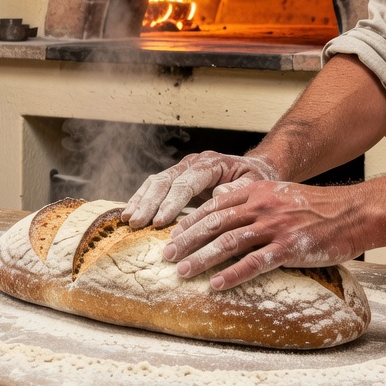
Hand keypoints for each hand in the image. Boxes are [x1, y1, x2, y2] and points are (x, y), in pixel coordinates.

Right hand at [121, 152, 279, 228]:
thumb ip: (239, 189)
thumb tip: (219, 195)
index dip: (171, 203)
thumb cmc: (256, 177)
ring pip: (155, 182)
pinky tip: (131, 214)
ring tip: (129, 220)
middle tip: (137, 223)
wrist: (256, 168)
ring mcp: (182, 169)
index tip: (160, 222)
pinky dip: (142, 200)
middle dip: (149, 203)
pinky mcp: (176, 178)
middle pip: (164, 181)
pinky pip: (154, 187)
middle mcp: (192, 163)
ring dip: (141, 201)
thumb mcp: (255, 183)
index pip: (185, 183)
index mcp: (210, 163)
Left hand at [162, 181, 368, 289]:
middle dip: (187, 240)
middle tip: (166, 255)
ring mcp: (275, 227)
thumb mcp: (278, 192)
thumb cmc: (316, 206)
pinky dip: (232, 274)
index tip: (172, 234)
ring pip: (228, 243)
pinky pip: (255, 263)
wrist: (354, 212)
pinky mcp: (290, 247)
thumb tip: (215, 198)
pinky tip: (215, 284)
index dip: (190, 220)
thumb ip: (248, 196)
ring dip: (201, 258)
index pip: (213, 206)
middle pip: (214, 224)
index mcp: (255, 192)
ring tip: (182, 271)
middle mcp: (261, 207)